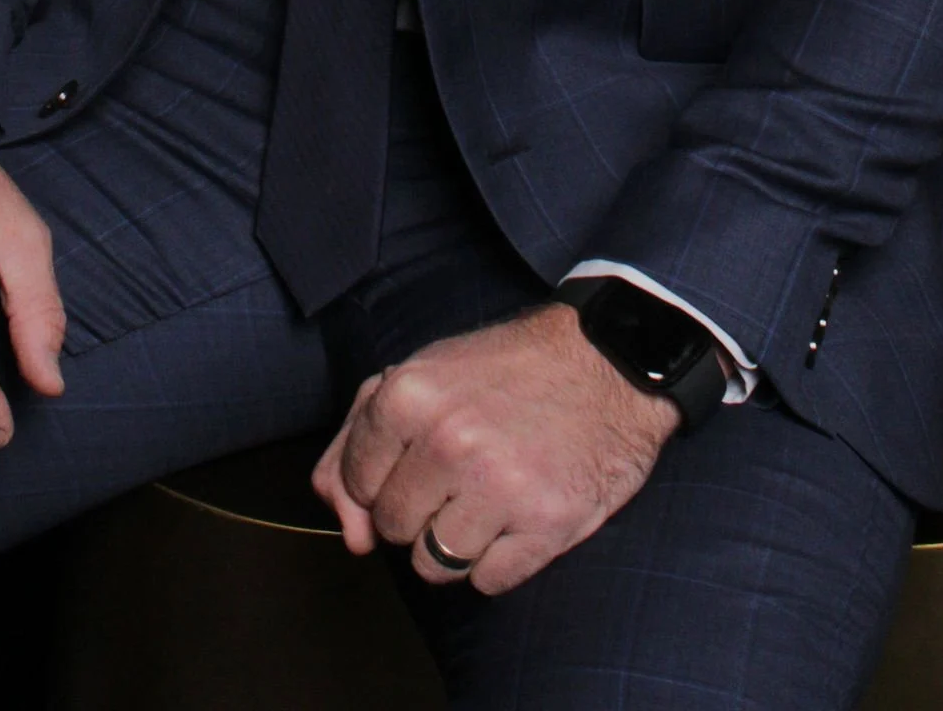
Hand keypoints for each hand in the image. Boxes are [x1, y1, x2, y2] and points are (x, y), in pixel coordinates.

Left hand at [312, 302, 674, 596]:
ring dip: (455, 543)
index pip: (354, 483)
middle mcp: (447, 442)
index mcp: (407, 396)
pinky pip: (487, 582)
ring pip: (433, 565)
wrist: (606, 361)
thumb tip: (336, 515)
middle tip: (459, 474)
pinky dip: (500, 559)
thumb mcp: (422, 377)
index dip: (382, 477)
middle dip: (418, 510)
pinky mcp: (545, 527)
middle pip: (392, 528)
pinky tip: (519, 514)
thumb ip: (357, 439)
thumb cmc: (505, 371)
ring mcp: (497, 488)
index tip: (417, 456)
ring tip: (488, 496)